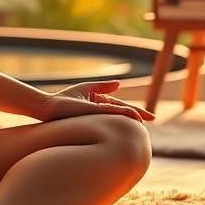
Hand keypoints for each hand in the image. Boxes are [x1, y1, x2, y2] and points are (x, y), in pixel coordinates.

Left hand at [33, 80, 155, 122]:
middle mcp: (102, 111)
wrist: (50, 107)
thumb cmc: (65, 99)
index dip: (135, 110)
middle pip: (124, 111)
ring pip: (120, 113)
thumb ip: (103, 87)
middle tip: (153, 118)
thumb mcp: (87, 89)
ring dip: (133, 116)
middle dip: (138, 115)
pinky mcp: (94, 113)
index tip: (149, 116)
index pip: (122, 107)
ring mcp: (99, 114)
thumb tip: (119, 83)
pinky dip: (123, 113)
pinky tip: (133, 116)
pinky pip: (112, 111)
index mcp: (101, 105)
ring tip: (145, 120)